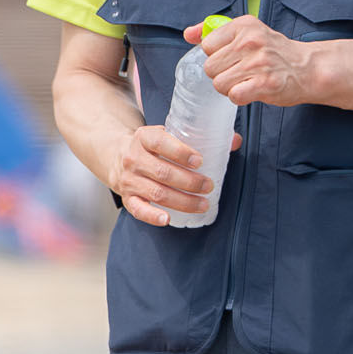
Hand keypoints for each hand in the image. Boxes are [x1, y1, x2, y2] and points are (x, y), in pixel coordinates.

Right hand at [99, 123, 241, 227]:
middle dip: (189, 182)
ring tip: (203, 204)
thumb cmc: (153, 146)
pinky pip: (139, 210)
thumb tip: (235, 141)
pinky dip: (152, 216)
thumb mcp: (168, 134)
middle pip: (162, 172)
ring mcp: (129, 180)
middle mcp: (133, 158)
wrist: (117, 155)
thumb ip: (199, 136)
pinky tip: (168, 219)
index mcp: (144, 137)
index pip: (160, 142)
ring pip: (156, 193)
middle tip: (209, 186)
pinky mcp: (127, 198)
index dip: (180, 152)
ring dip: (182, 201)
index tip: (200, 161)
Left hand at [181, 17, 314, 107]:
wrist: (308, 68)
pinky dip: (240, 97)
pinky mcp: (265, 84)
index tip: (232, 57)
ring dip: (230, 88)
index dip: (217, 56)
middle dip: (221, 74)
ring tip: (247, 81)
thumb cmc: (276, 52)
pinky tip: (252, 90)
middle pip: (210, 67)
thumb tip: (188, 34)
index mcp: (244, 25)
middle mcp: (250, 41)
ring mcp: (258, 63)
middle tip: (240, 72)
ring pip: (219, 84)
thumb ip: (215, 32)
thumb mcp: (248, 32)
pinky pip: (234, 95)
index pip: (207, 45)